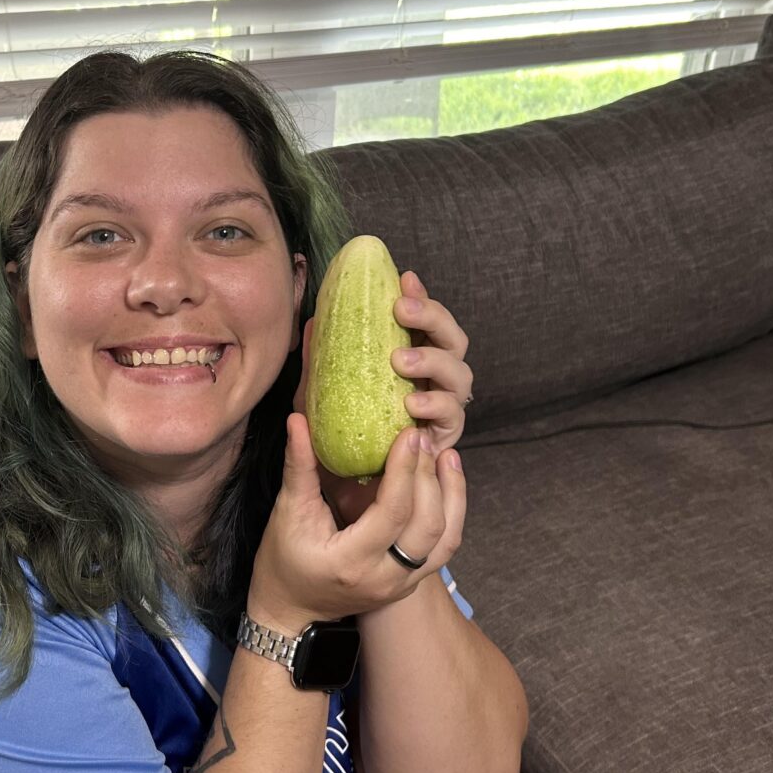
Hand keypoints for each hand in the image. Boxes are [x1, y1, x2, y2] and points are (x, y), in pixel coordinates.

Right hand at [248, 412, 463, 632]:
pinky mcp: (411, 582)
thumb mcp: (287, 513)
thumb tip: (298, 420)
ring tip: (446, 456)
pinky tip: (444, 483)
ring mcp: (402, 585)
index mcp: (351, 561)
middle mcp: (385, 579)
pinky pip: (443, 548)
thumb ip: (299, 466)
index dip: (405, 471)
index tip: (410, 435)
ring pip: (446, 539)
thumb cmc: (283, 562)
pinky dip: (450, 513)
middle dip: (430, 477)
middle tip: (423, 439)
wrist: (292, 610)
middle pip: (427, 525)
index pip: (392, 512)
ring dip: (452, 495)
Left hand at [294, 269, 473, 529]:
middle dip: (434, 320)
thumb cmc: (335, 438)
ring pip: (461, 377)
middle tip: (401, 313)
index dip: (423, 297)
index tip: (404, 277)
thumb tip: (311, 320)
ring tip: (402, 362)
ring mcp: (443, 413)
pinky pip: (451, 421)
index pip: (427, 322)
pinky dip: (435, 407)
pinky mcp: (442, 443)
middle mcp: (435, 384)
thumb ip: (320, 363)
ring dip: (434, 362)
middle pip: (455, 342)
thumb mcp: (320, 397)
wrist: (343, 494)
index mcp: (413, 363)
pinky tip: (412, 405)